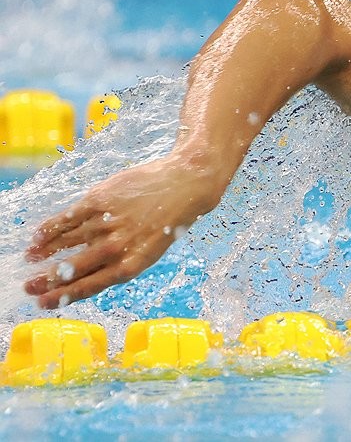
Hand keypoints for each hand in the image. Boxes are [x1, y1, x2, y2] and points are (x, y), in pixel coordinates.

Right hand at [24, 154, 222, 308]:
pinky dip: (51, 228)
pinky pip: (68, 218)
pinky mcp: (100, 199)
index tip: (42, 303)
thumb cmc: (166, 221)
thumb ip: (118, 261)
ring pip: (67, 242)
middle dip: (46, 280)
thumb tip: (85, 274)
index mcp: (131, 265)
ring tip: (30, 258)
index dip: (63, 296)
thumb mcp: (148, 250)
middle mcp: (117, 247)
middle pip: (73, 268)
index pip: (89, 286)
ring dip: (44, 252)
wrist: (184, 185)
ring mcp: (107, 223)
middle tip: (28, 286)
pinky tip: (38, 236)